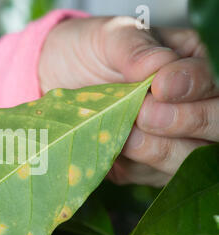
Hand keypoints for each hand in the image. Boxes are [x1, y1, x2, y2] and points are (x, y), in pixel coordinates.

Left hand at [39, 16, 217, 185]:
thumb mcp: (108, 37)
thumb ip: (134, 48)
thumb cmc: (87, 52)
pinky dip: (134, 168)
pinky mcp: (146, 166)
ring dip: (159, 151)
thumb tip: (157, 66)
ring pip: (189, 158)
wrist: (53, 80)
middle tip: (144, 114)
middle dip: (186, 121)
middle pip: (215, 125)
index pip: (212, 80)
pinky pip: (152, 176)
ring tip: (125, 137)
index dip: (194, 86)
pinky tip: (112, 152)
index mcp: (191, 64)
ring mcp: (172, 139)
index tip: (159, 86)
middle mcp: (190, 104)